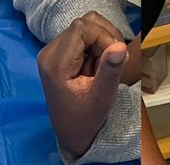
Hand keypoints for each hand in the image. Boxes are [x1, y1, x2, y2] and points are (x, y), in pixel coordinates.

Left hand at [36, 13, 129, 160]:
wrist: (71, 135)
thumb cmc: (85, 121)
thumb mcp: (101, 99)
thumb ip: (110, 71)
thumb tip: (120, 46)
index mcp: (55, 63)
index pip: (82, 28)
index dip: (104, 38)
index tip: (115, 59)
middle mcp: (50, 52)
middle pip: (84, 24)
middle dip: (105, 39)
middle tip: (112, 64)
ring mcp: (54, 51)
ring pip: (86, 27)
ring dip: (103, 42)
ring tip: (104, 67)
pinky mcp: (61, 53)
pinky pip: (83, 37)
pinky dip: (97, 46)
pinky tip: (98, 67)